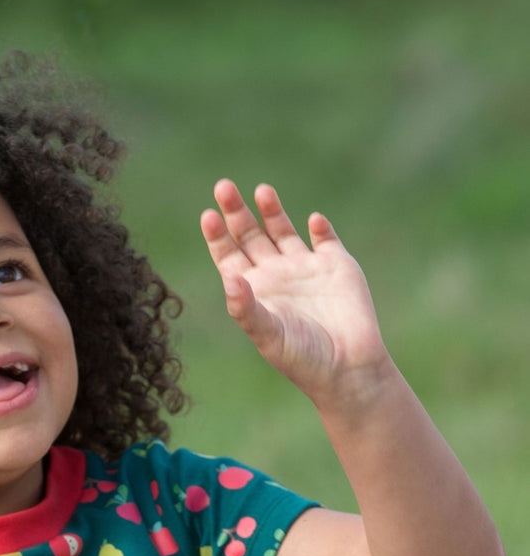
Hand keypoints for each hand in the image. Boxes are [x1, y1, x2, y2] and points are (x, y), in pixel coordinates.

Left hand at [201, 180, 389, 409]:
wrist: (347, 368)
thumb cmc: (301, 357)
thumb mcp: (268, 335)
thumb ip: (246, 308)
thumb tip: (229, 278)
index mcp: (254, 291)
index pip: (228, 257)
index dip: (217, 236)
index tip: (208, 215)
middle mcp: (276, 275)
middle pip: (249, 236)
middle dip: (236, 212)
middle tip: (223, 187)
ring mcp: (306, 268)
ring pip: (282, 230)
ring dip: (271, 210)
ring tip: (261, 191)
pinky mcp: (337, 266)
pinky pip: (326, 239)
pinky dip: (320, 228)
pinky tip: (313, 222)